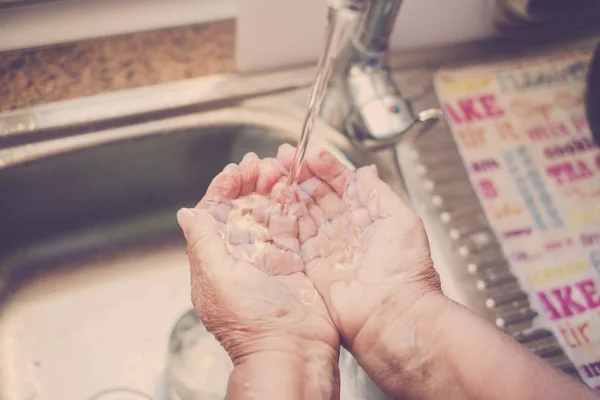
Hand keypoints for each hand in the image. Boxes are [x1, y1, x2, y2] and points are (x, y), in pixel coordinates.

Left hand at [177, 153, 339, 364]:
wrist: (291, 351)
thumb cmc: (250, 323)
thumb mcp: (216, 277)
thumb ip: (202, 242)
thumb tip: (185, 214)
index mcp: (217, 261)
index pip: (215, 215)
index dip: (222, 190)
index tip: (233, 171)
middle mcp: (242, 258)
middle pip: (243, 210)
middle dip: (249, 183)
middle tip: (259, 163)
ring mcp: (270, 259)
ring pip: (268, 214)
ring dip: (271, 189)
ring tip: (277, 168)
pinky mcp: (295, 262)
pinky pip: (292, 226)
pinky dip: (291, 205)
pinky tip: (291, 188)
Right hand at [274, 144, 441, 346]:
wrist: (391, 315)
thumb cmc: (405, 271)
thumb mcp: (401, 219)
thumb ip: (378, 193)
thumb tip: (366, 171)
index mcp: (370, 220)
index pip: (345, 187)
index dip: (329, 169)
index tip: (314, 154)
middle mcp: (347, 234)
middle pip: (320, 198)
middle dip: (304, 176)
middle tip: (288, 158)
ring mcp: (328, 250)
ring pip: (305, 214)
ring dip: (291, 193)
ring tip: (279, 173)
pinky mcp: (311, 268)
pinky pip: (294, 239)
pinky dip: (284, 219)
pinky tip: (276, 200)